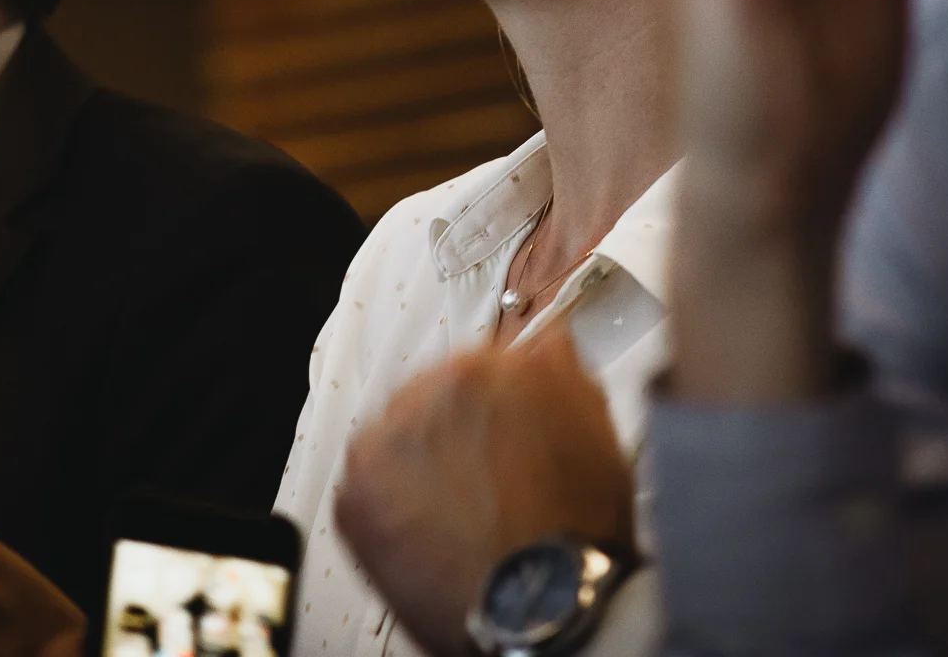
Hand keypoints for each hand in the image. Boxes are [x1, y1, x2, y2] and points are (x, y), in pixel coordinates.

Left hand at [335, 329, 634, 656]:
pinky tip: (430, 533)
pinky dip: (389, 507)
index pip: (478, 364)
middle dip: (452, 431)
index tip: (501, 433)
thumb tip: (545, 341)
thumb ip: (561, 366)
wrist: (541, 608)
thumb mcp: (593, 426)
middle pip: (431, 398)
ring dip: (417, 465)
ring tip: (456, 513)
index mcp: (483, 363)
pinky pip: (366, 487)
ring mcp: (383, 442)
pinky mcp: (353, 496)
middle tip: (482, 481)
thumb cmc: (573, 528)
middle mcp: (425, 390)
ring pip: (396, 439)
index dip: (495, 406)